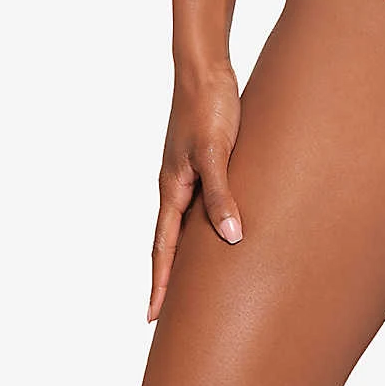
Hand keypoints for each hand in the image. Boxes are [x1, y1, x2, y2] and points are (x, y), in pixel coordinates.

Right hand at [148, 62, 242, 322]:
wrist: (207, 68)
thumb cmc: (209, 106)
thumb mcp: (216, 152)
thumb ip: (221, 194)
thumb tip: (231, 238)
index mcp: (172, 188)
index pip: (164, 247)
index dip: (161, 282)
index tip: (153, 317)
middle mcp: (176, 184)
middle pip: (170, 240)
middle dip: (170, 276)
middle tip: (171, 313)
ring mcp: (189, 171)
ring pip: (186, 221)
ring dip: (187, 251)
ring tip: (195, 281)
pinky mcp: (205, 158)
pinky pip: (201, 200)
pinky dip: (205, 222)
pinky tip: (221, 226)